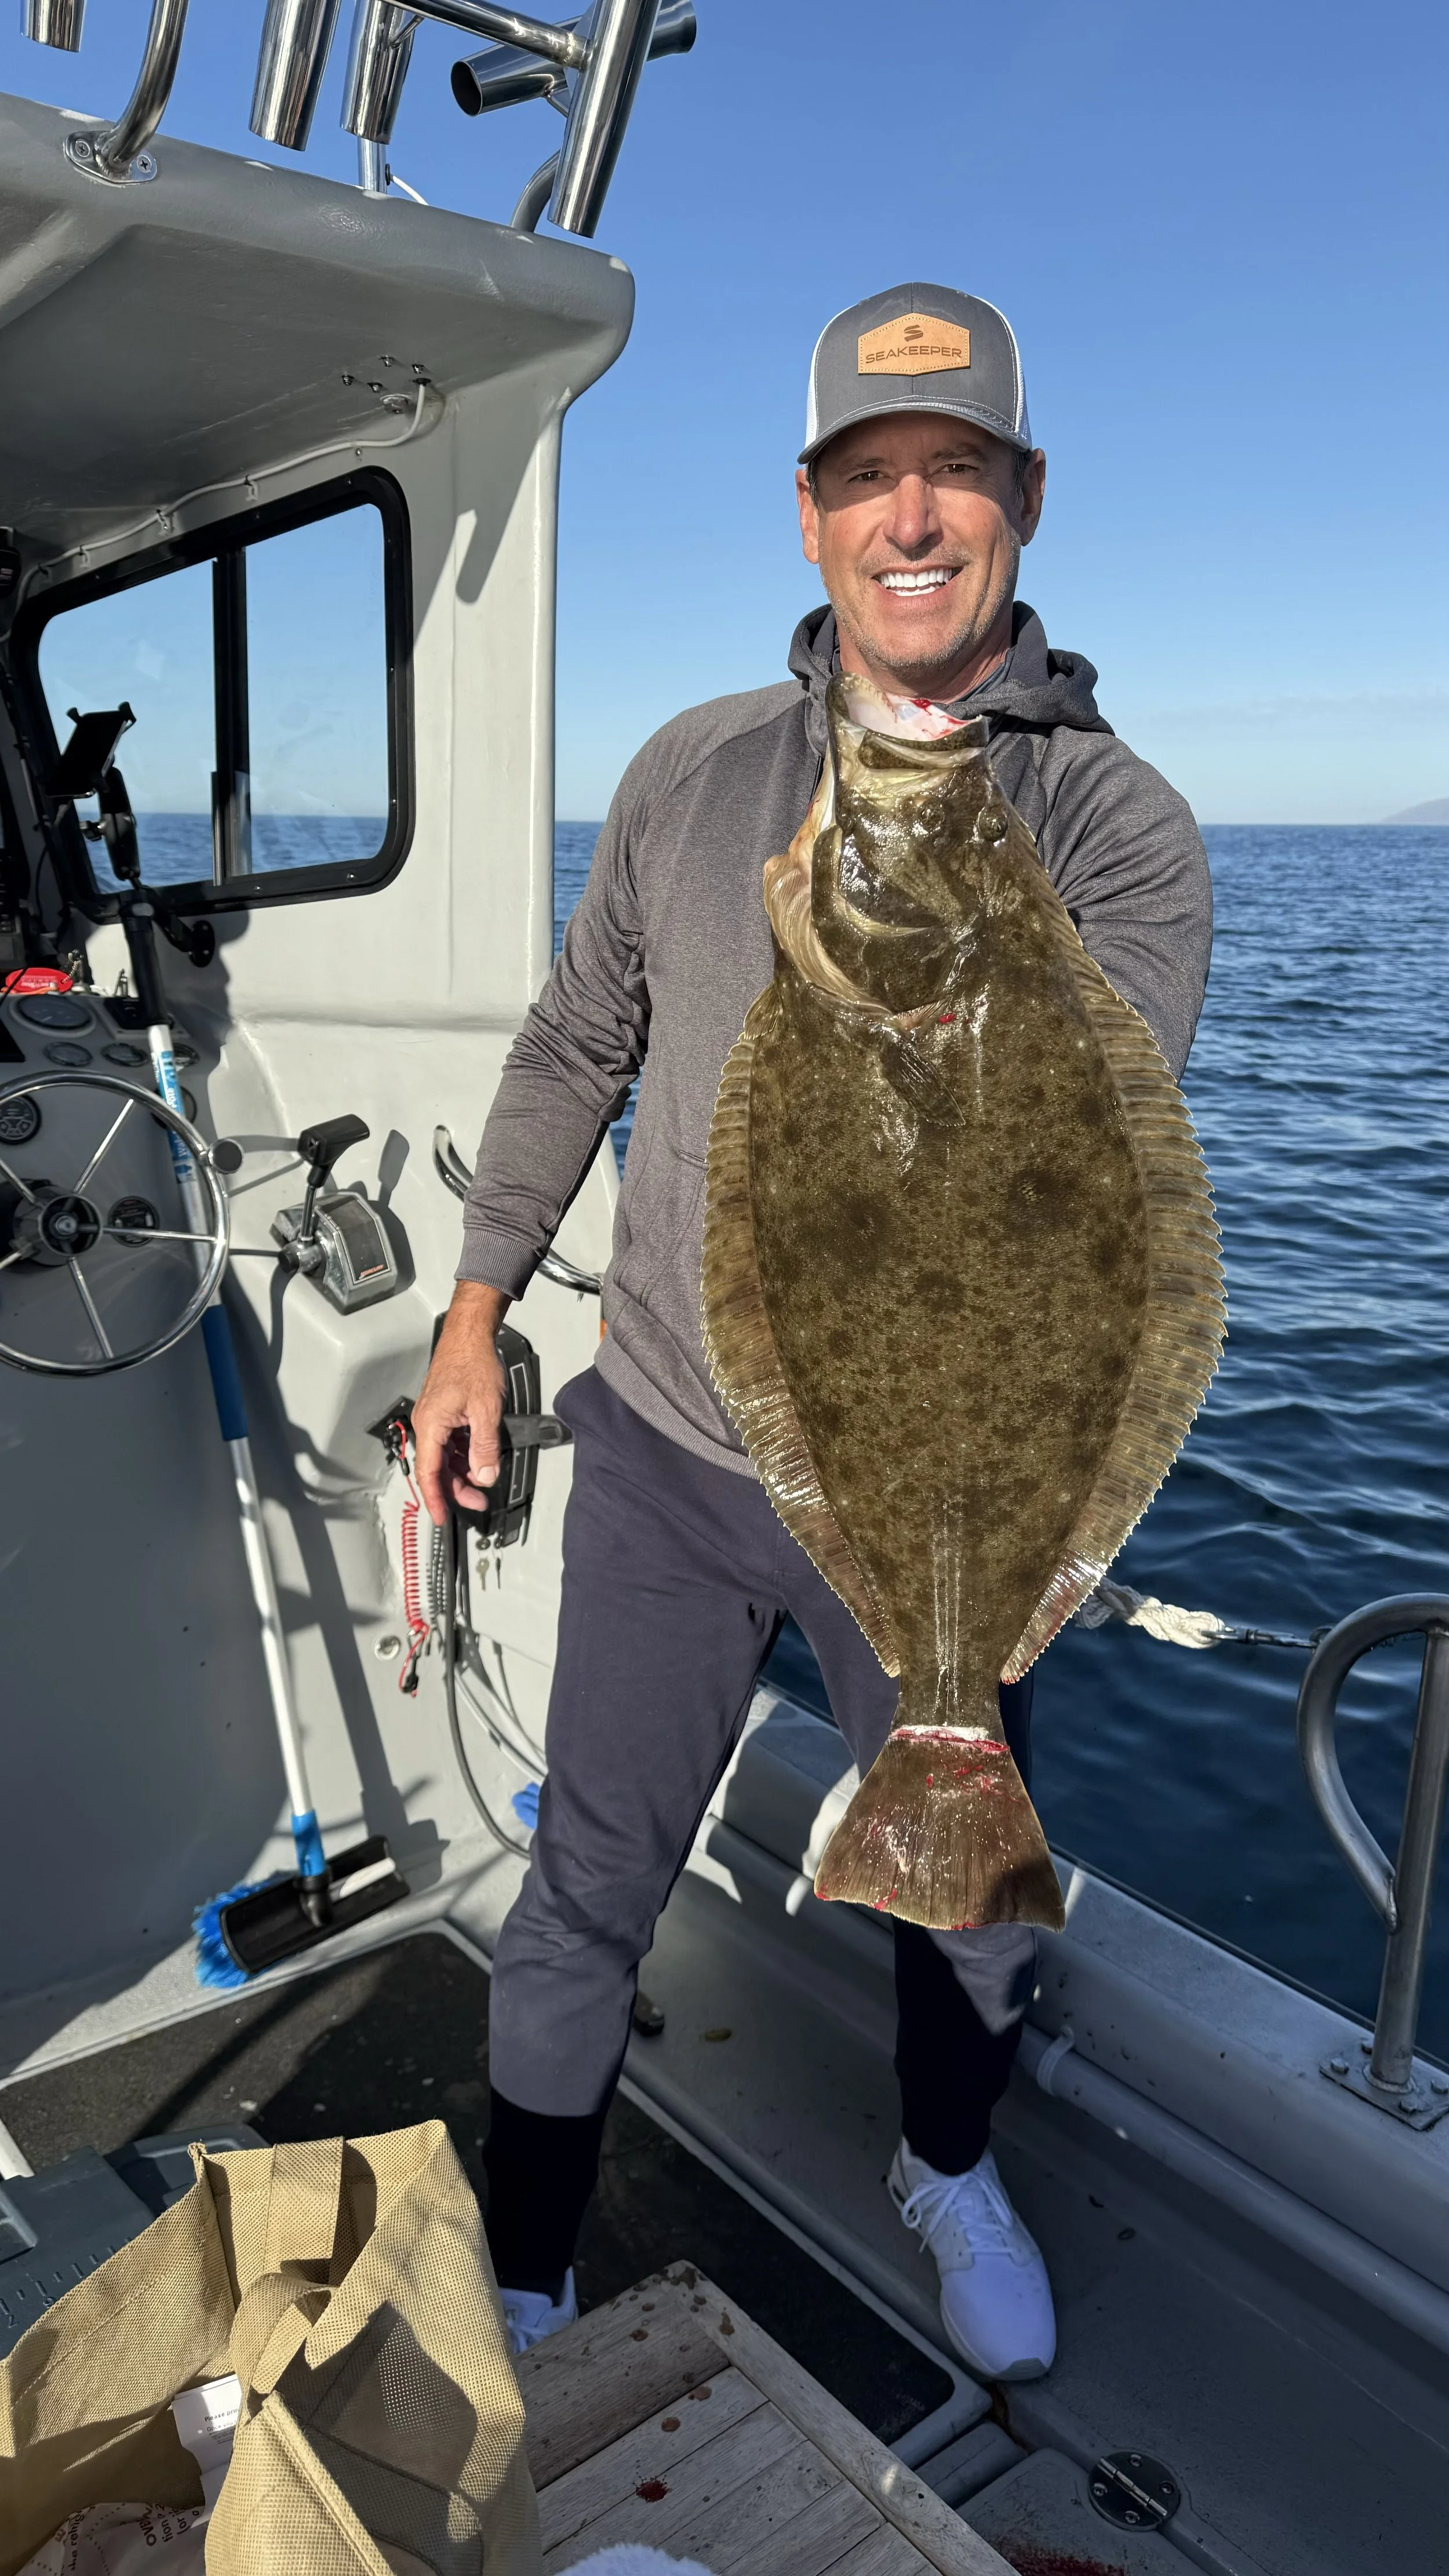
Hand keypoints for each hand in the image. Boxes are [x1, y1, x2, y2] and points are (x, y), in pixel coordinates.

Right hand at [413, 1282, 509, 1524]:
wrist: (470, 1335)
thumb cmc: (472, 1363)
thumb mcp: (486, 1411)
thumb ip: (485, 1447)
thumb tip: (485, 1475)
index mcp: (430, 1425)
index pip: (429, 1472)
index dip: (436, 1498)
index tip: (443, 1517)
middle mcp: (427, 1423)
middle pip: (437, 1467)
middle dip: (456, 1488)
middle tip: (479, 1501)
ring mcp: (434, 1417)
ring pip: (445, 1456)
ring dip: (462, 1470)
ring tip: (484, 1480)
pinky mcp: (444, 1411)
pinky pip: (450, 1441)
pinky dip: (464, 1453)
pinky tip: (479, 1457)